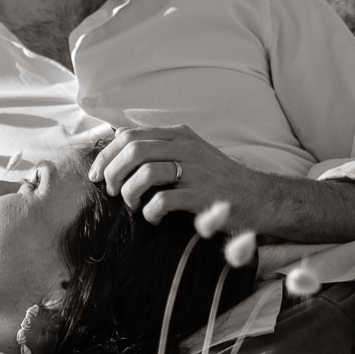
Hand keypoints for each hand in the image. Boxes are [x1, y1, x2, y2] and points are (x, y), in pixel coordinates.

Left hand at [86, 124, 267, 226]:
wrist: (259, 197)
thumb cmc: (216, 178)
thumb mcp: (189, 153)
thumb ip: (159, 148)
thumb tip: (116, 147)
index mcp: (178, 135)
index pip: (129, 135)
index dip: (105, 155)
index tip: (95, 174)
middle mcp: (187, 147)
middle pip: (133, 151)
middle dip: (112, 173)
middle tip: (111, 192)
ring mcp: (197, 170)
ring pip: (145, 173)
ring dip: (129, 192)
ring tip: (133, 205)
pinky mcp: (204, 196)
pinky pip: (163, 200)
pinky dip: (150, 211)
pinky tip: (153, 218)